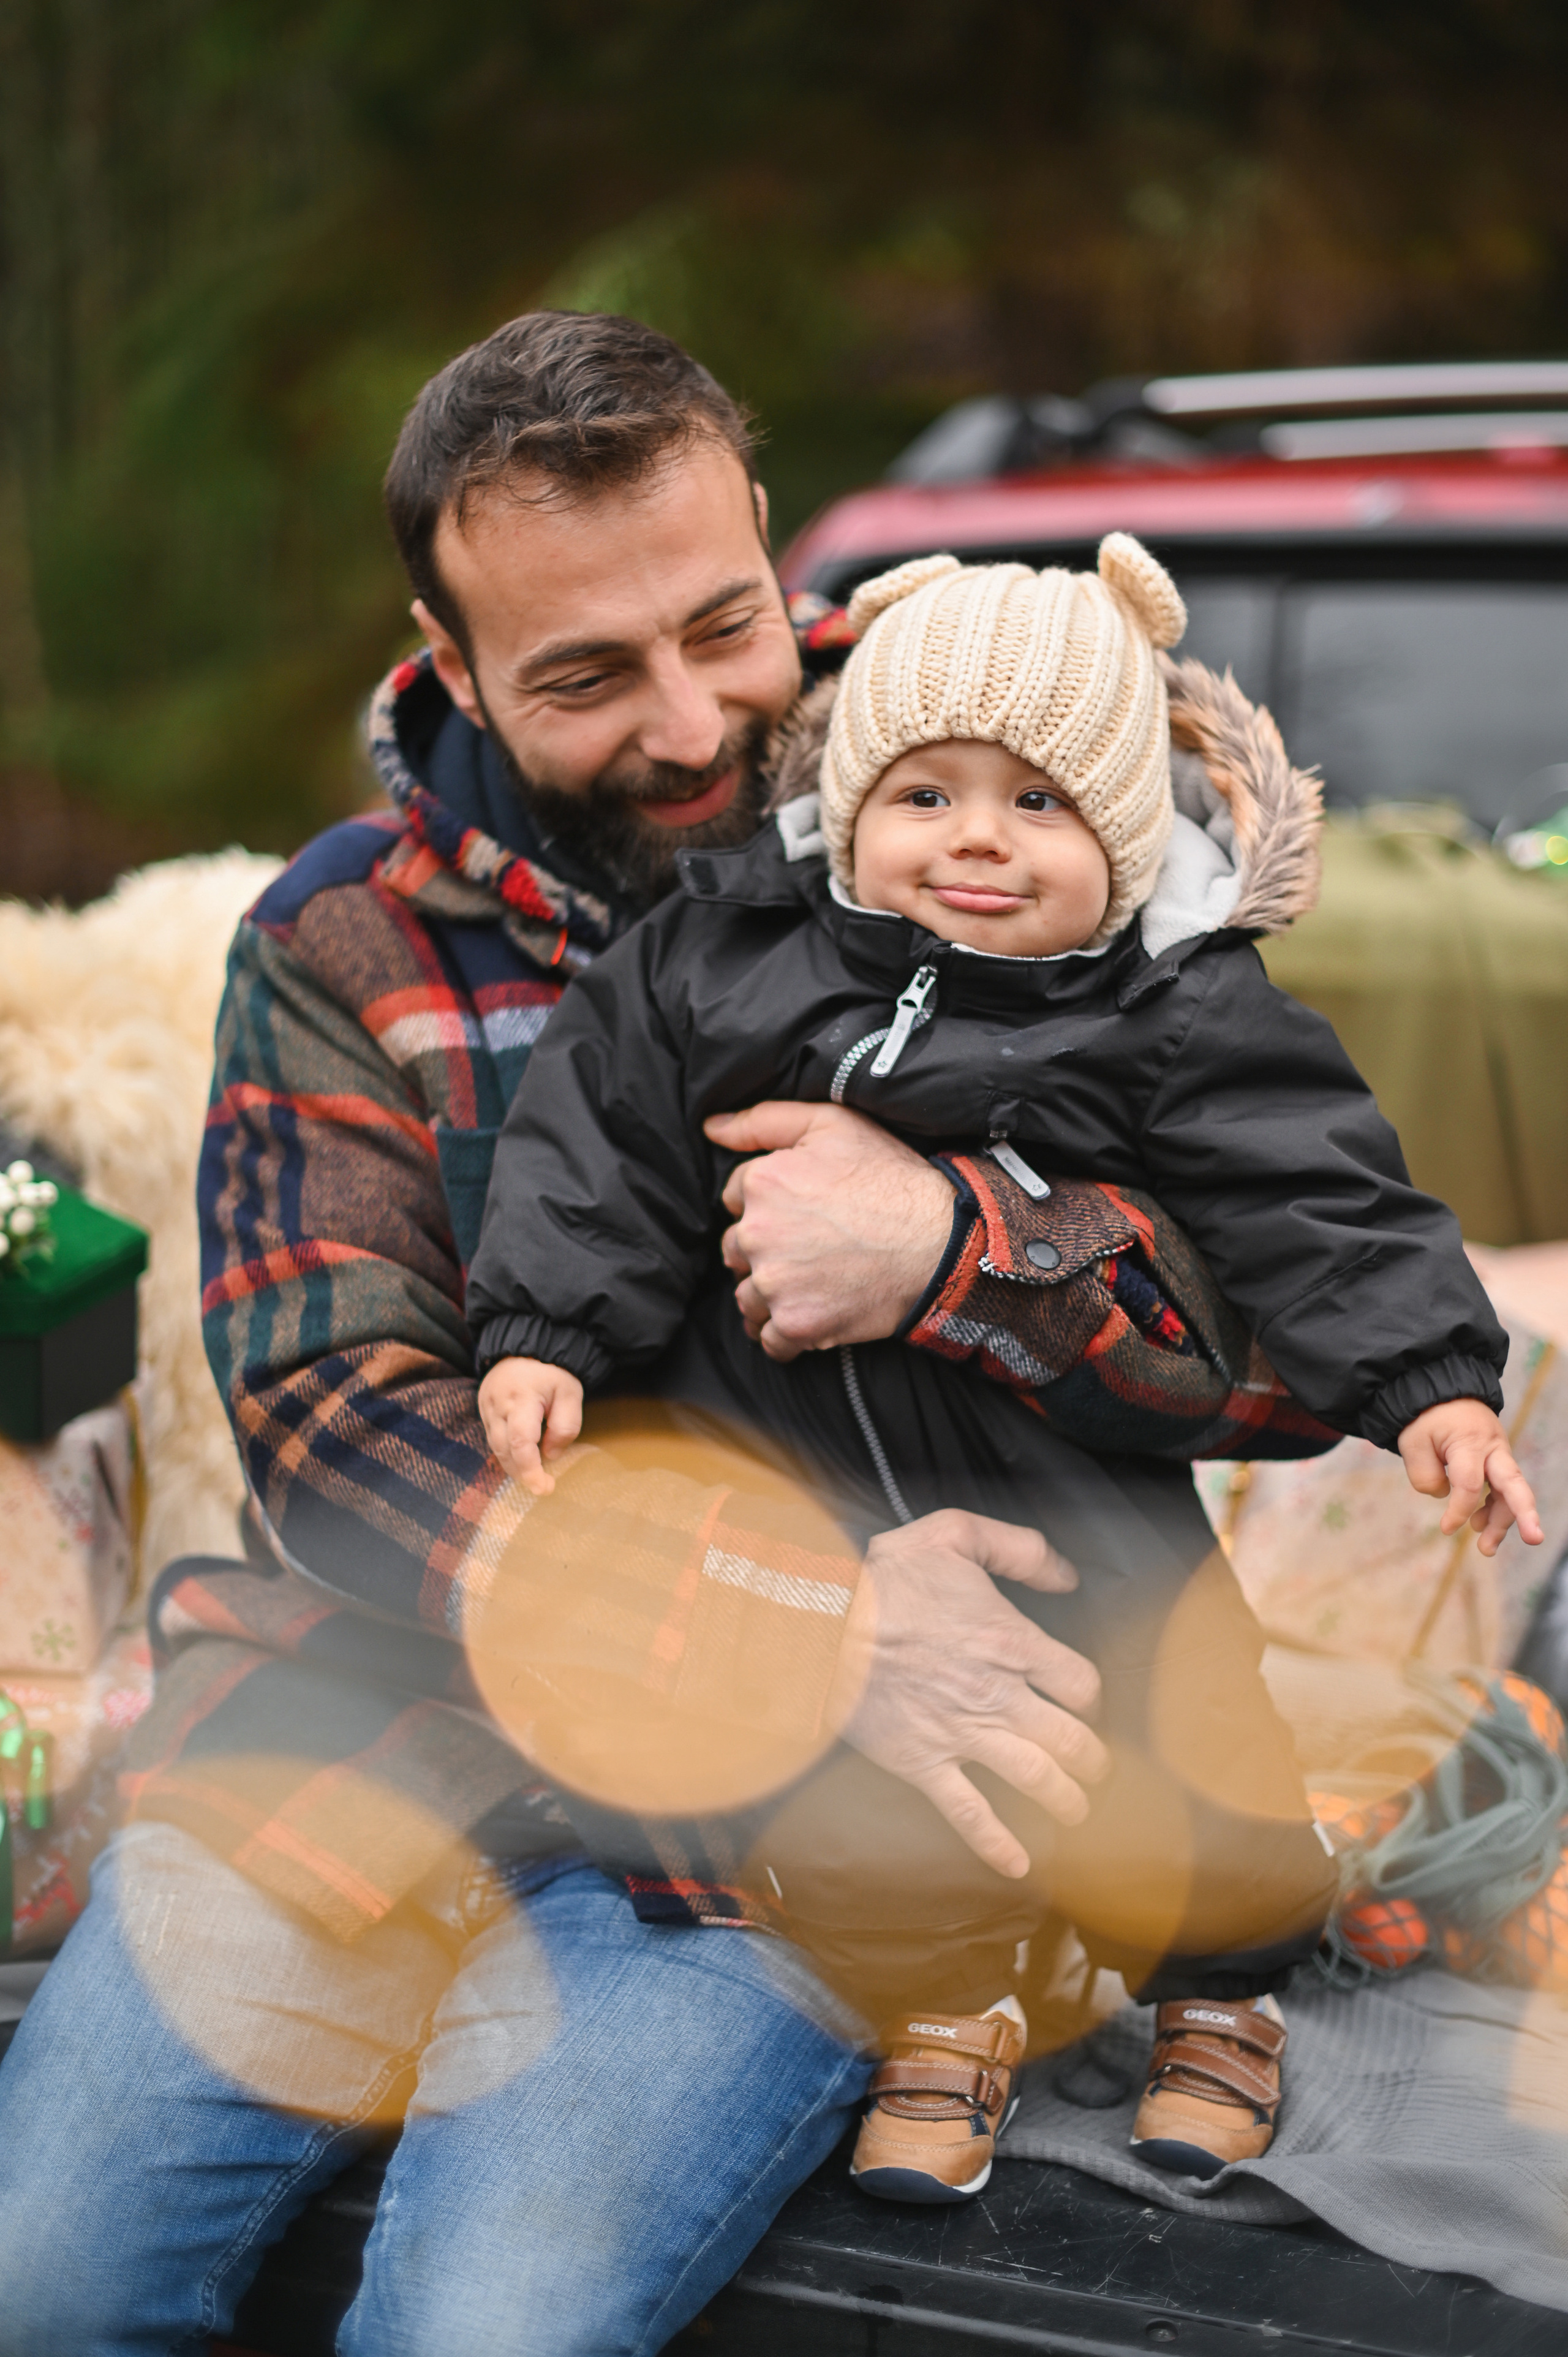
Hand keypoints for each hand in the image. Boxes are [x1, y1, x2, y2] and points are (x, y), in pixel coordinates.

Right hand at [478, 1356, 583, 1495]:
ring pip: (495, 1447)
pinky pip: (492, 1438)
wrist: (525, 1345)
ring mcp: (486, 1407)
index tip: (544, 1488)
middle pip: (504, 1449)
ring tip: (533, 1475)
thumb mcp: (570, 1393)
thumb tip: (551, 1455)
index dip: (530, 1470)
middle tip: (543, 1486)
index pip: (521, 1442)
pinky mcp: (483, 1409)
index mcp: (522, 1398)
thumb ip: (565, 1425)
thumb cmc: (552, 1371)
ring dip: (513, 1465)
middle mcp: (498, 1404)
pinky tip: (521, 1458)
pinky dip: (506, 1452)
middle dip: (522, 1472)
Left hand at [702, 1101, 955, 1360]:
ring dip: (770, 1294)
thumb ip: (765, 1120)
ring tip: (810, 1284)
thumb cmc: (891, 1178)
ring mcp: (775, 1284)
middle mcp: (758, 1234)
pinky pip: (769, 1340)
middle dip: (763, 1250)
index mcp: (762, 1182)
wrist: (942, 1241)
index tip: (801, 1211)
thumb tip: (711, 1127)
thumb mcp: (833, 1124)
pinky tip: (810, 1317)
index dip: (767, 1203)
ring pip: (747, 1296)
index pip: (736, 1198)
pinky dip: (785, 1334)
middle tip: (809, 1248)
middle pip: (736, 1249)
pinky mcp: (797, 1324)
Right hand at [827, 1508, 1107, 1879]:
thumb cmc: (885, 1579)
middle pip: (1071, 1739)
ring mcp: (963, 1735)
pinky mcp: (925, 1763)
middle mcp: (999, 1695)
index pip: (1079, 1682)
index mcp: (1012, 1641)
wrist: (825, 1625)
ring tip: (1078, 1811)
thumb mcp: (954, 1535)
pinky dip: (996, 1844)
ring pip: (1035, 1779)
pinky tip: (1018, 1865)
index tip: (1083, 1702)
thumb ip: (1017, 1548)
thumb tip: (1064, 1575)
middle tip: (1097, 1768)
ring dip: (1066, 1801)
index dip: (1089, 1696)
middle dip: (1092, 1759)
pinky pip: (969, 1813)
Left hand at [1398, 1397, 1542, 1557]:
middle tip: (1535, 1538)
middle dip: (1525, 1513)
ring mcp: (1499, 1455)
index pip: (1469, 1485)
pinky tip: (1482, 1526)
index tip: (1446, 1528)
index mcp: (1469, 1442)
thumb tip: (1446, 1496)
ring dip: (1503, 1521)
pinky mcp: (1497, 1461)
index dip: (1459, 1510)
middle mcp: (1493, 1449)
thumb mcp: (1412, 1441)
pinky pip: (1503, 1488)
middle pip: (1513, 1484)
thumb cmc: (1427, 1417)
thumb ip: (1424, 1474)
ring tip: (1486, 1548)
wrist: (1443, 1391)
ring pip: (1510, 1491)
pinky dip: (1496, 1508)